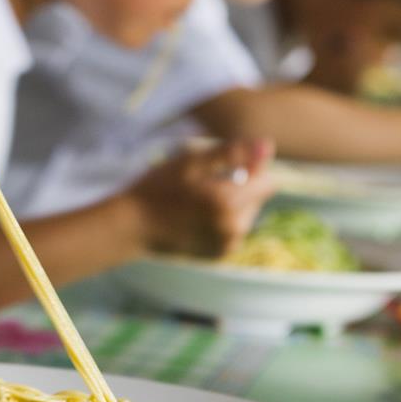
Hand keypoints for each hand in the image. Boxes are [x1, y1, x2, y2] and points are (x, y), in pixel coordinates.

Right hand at [126, 138, 274, 257]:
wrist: (132, 226)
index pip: (267, 182)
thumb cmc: (158, 188)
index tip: (223, 167)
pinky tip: (196, 216)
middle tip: (202, 184)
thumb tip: (268, 146)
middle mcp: (234, 229)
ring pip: (246, 215)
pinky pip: (233, 230)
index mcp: (229, 203)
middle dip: (239, 187)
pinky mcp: (219, 255)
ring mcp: (227, 246)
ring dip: (231, 204)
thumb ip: (233, 153)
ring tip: (197, 200)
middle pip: (257, 199)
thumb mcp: (192, 162)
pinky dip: (222, 220)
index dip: (250, 169)